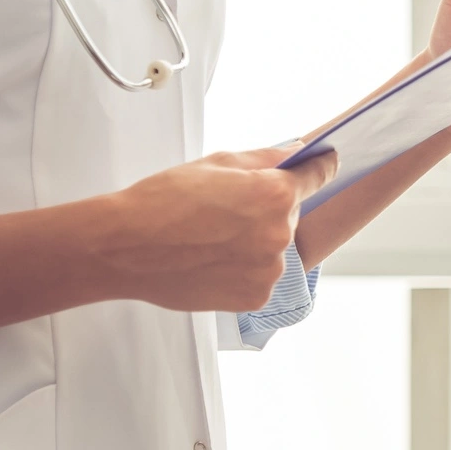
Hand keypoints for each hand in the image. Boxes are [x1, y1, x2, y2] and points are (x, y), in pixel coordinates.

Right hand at [89, 147, 338, 311]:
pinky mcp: (254, 297)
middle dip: (265, 209)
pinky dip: (241, 269)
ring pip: (272, 248)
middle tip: (222, 210)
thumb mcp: (215, 164)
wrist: (125, 248)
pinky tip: (209, 260)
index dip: (319, 167)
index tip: (325, 164)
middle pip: (288, 214)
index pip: (317, 176)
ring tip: (208, 239)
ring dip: (252, 242)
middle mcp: (279, 234)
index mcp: (274, 194)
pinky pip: (258, 277)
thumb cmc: (162, 202)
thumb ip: (265, 158)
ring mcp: (268, 270)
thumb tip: (296, 152)